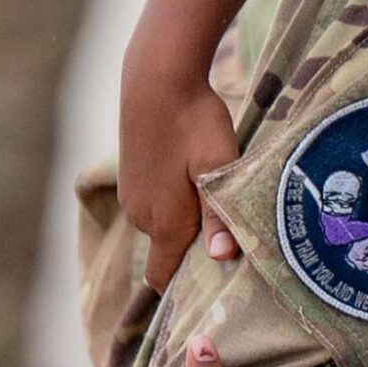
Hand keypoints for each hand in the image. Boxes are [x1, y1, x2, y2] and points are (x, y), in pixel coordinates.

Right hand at [118, 57, 239, 292]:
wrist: (157, 80)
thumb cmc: (192, 123)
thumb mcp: (216, 166)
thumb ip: (218, 214)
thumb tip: (222, 258)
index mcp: (163, 222)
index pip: (161, 276)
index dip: (185, 286)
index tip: (214, 285)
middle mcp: (141, 215)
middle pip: (168, 251)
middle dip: (195, 252)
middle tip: (234, 238)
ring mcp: (132, 196)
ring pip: (163, 225)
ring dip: (188, 223)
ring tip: (222, 203)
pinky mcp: (133, 177)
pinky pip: (156, 204)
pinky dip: (176, 202)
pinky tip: (199, 179)